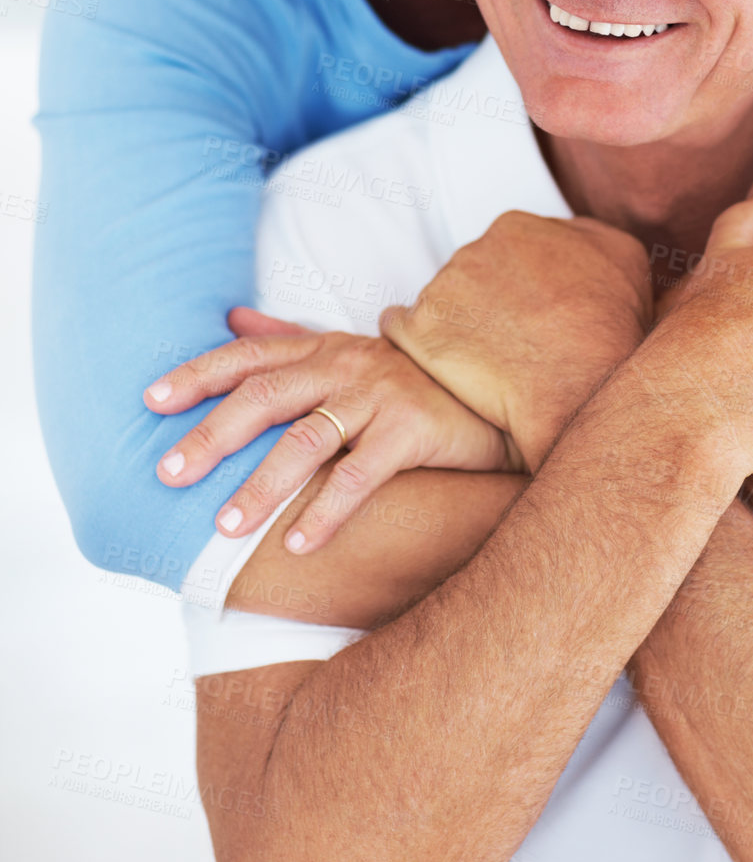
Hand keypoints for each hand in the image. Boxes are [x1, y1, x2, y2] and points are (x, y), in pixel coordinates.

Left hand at [144, 312, 514, 551]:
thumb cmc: (407, 377)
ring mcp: (378, 397)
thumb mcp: (347, 349)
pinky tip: (297, 545)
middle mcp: (344, 366)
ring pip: (306, 439)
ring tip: (224, 527)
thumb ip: (288, 337)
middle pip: (265, 396)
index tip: (152, 401)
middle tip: (169, 475)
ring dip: (260, 485)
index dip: (198, 374)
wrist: (491, 390)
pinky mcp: (412, 431)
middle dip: (211, 435)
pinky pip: (360, 476)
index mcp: (321, 348)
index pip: (248, 356)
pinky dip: (327, 512)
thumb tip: (231, 317)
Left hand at [382, 211, 653, 470]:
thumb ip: (592, 240)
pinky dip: (411, 341)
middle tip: (509, 342)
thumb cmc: (609, 340)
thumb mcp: (626, 262)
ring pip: (442, 300)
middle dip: (486, 303)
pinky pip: (399, 326)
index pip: (509, 249)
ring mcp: (446, 284)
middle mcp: (480, 245)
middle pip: (473, 271)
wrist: (578, 396)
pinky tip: (434, 362)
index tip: (531, 313)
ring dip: (455, 325)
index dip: (521, 286)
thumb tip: (576, 238)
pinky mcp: (419, 327)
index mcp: (522, 226)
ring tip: (482, 363)